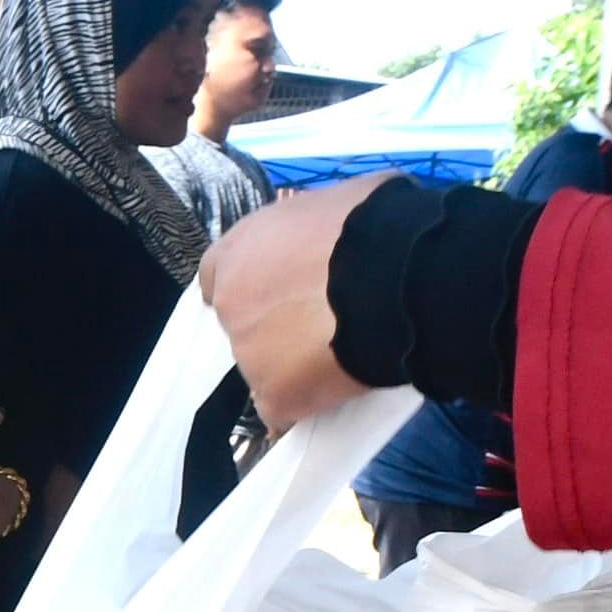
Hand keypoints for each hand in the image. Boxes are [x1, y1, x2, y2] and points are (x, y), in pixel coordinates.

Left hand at [200, 174, 392, 430]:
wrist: (394, 277)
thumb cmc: (373, 225)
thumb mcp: (338, 202)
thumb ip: (315, 228)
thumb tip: (336, 231)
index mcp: (236, 250)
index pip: (218, 275)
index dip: (250, 286)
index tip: (275, 294)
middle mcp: (229, 302)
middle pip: (241, 323)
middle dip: (272, 326)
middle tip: (320, 325)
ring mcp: (247, 352)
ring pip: (262, 368)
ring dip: (292, 366)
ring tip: (340, 358)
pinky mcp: (274, 393)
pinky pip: (283, 409)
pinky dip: (304, 405)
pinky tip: (332, 394)